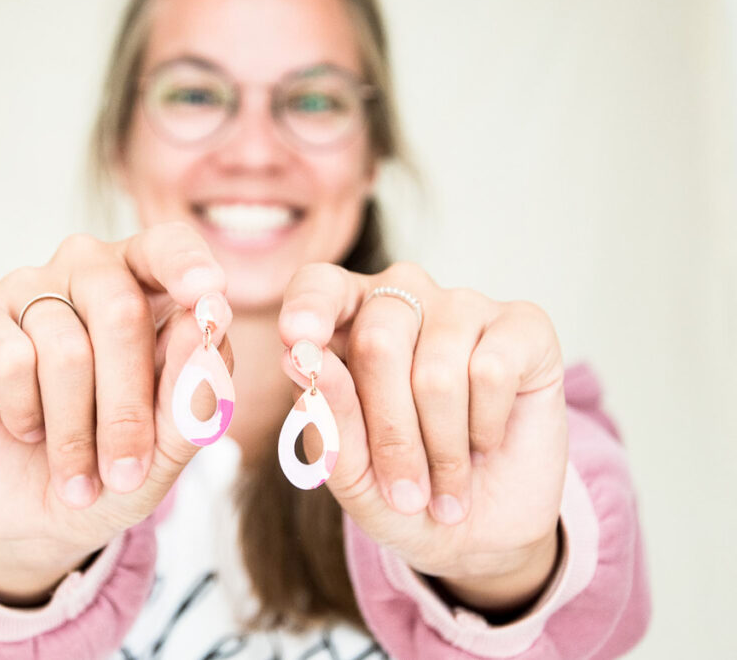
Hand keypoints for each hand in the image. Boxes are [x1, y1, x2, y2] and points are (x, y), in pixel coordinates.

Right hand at [0, 223, 232, 603]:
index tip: (208, 294)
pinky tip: (24, 426)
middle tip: (125, 472)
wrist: (37, 517)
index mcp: (146, 287)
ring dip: (74, 433)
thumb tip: (203, 323)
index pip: (167, 247)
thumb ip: (195, 387)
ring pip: (65, 349)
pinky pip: (9, 358)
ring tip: (75, 472)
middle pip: (120, 309)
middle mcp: (84, 272)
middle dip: (127, 407)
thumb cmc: (113, 467)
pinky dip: (24, 413)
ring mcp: (24, 287)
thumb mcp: (169, 445)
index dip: (187, 265)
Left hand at [278, 261, 566, 614]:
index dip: (308, 308)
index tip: (295, 339)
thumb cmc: (400, 490)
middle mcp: (405, 299)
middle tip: (406, 490)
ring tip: (447, 480)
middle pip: (378, 342)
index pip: (318, 286)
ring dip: (441, 450)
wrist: (479, 532)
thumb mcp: (348, 469)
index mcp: (347, 322)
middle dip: (390, 434)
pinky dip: (485, 428)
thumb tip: (298, 356)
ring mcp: (464, 306)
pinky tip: (486, 439)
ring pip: (436, 372)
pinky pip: (492, 372)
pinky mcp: (524, 325)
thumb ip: (323, 412)